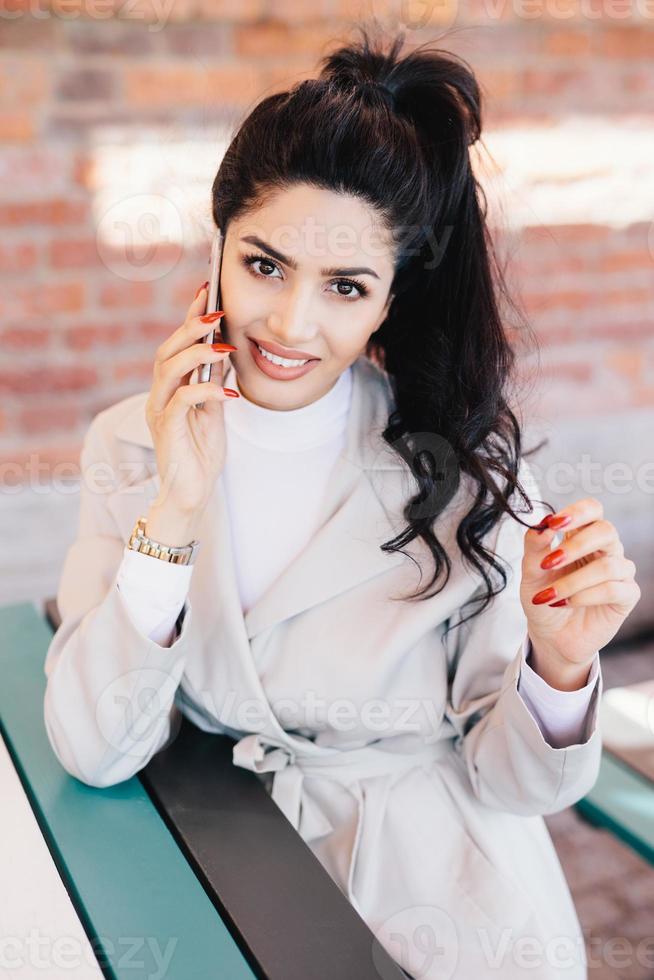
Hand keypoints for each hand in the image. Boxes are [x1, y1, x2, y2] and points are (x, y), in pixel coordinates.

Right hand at [145, 282, 238, 515]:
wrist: (192, 494)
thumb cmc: (201, 455)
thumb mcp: (214, 413)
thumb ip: (213, 384)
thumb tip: (223, 352)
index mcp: (170, 389)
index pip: (176, 345)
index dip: (189, 317)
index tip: (206, 291)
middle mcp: (159, 396)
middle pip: (167, 351)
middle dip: (190, 327)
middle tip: (216, 311)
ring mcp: (159, 412)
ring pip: (168, 370)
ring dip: (196, 353)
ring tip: (223, 346)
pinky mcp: (167, 430)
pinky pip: (182, 401)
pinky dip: (206, 391)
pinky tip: (229, 393)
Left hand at [520, 498, 640, 674]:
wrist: (549, 634)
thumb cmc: (543, 597)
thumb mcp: (531, 571)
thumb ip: (535, 545)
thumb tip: (542, 522)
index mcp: (581, 535)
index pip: (592, 509)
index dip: (578, 512)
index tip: (554, 523)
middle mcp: (604, 549)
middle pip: (606, 530)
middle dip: (576, 545)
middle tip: (549, 562)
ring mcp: (619, 572)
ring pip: (608, 565)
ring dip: (573, 581)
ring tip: (549, 595)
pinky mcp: (626, 595)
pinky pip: (612, 589)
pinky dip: (584, 596)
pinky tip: (564, 603)